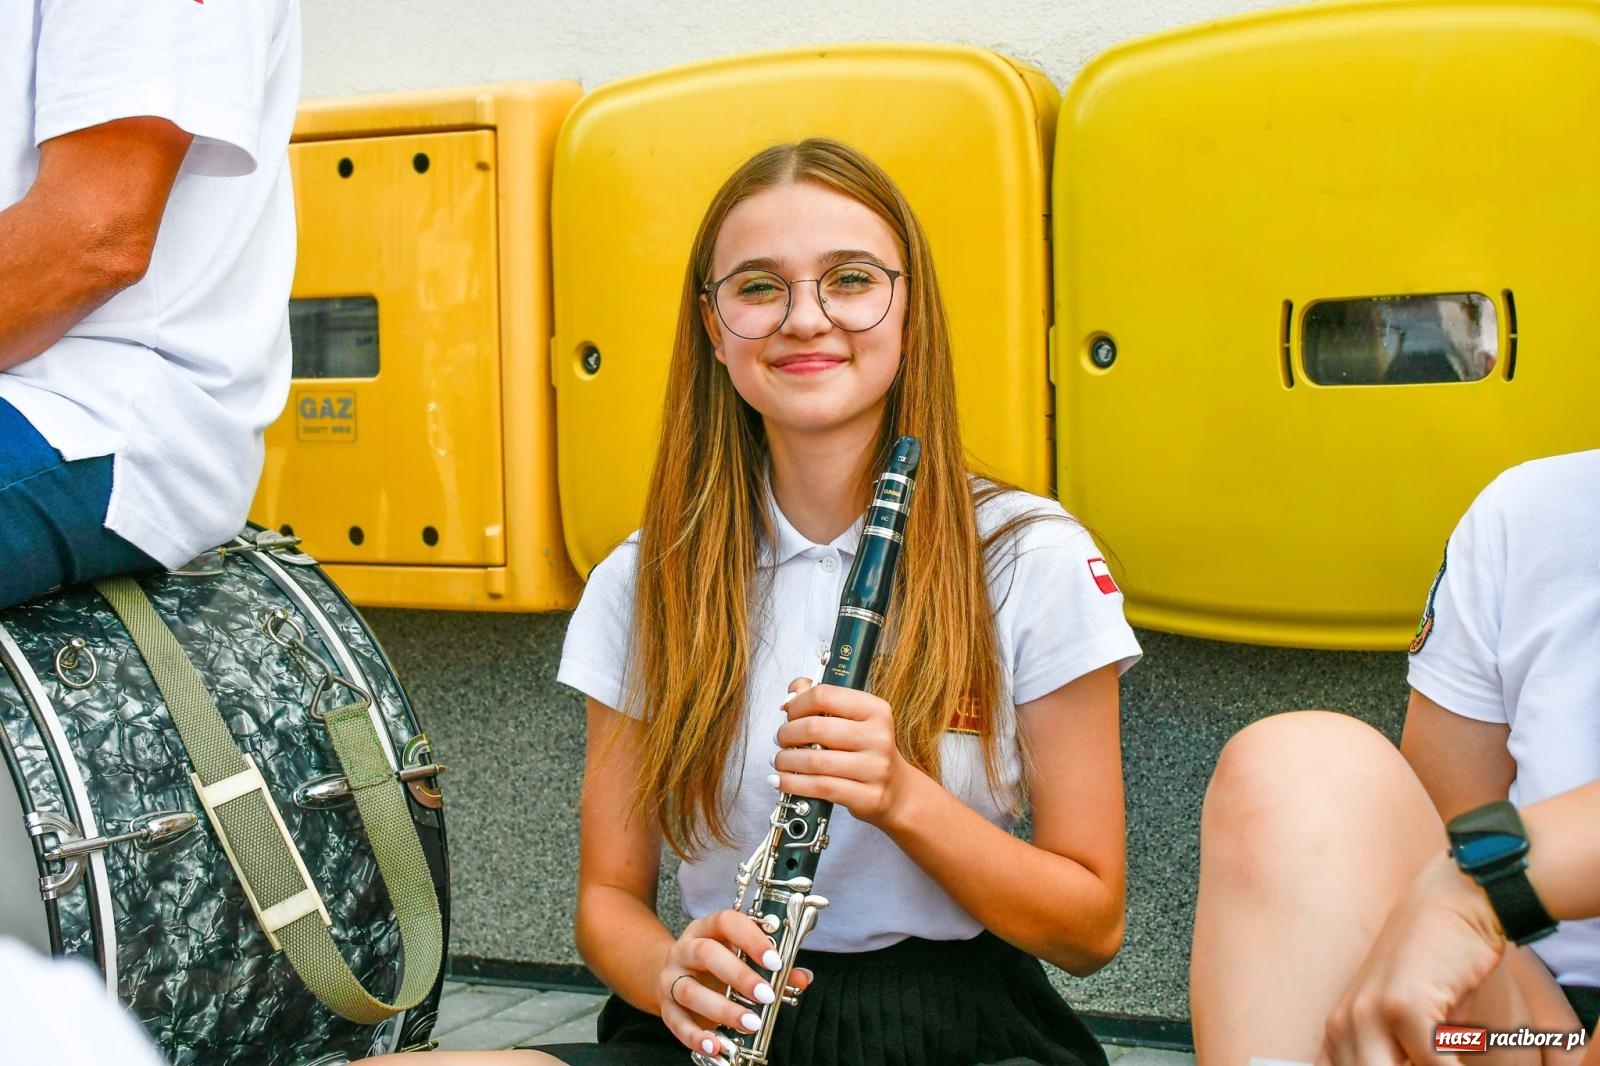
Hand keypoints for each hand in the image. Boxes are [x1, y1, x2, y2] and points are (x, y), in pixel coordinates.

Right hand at [657, 908, 812, 1057]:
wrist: (674, 976)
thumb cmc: (718, 965)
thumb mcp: (742, 958)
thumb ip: (773, 967)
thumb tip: (802, 978)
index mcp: (707, 929)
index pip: (726, 922)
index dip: (751, 938)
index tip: (775, 961)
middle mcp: (685, 949)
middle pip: (706, 954)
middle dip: (739, 975)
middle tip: (766, 995)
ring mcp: (671, 977)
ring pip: (689, 990)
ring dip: (722, 1009)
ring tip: (751, 1023)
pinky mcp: (666, 1007)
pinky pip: (676, 1022)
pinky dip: (696, 1036)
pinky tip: (716, 1045)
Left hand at [772, 677, 918, 825]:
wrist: (896, 789)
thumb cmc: (866, 750)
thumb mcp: (852, 719)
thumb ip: (822, 699)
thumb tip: (792, 692)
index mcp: (875, 709)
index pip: (825, 696)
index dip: (798, 704)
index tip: (789, 713)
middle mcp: (879, 736)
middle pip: (815, 728)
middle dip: (787, 734)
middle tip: (781, 739)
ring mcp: (875, 768)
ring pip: (815, 761)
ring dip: (786, 760)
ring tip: (780, 760)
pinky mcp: (868, 796)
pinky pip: (820, 787)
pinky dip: (793, 783)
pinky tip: (782, 780)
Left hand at [1317, 852, 1506, 1065]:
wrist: (1451, 906)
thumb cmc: (1437, 972)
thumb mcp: (1409, 1026)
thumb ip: (1395, 1058)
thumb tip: (1396, 1064)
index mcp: (1339, 1035)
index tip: (1397, 1065)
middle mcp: (1345, 1026)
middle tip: (1439, 1065)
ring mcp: (1370, 1015)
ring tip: (1451, 1063)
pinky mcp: (1403, 1005)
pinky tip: (1465, 1061)